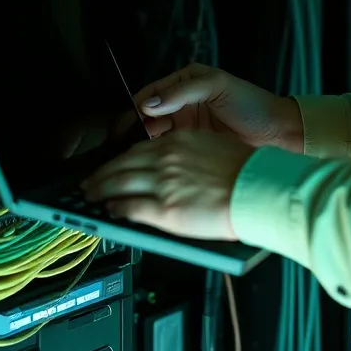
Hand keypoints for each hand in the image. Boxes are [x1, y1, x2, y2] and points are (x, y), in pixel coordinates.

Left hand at [81, 130, 254, 240]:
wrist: (260, 190)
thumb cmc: (247, 172)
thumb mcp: (213, 149)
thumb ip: (188, 155)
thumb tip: (172, 168)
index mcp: (180, 141)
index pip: (139, 147)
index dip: (121, 158)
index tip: (113, 163)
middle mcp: (167, 158)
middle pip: (122, 163)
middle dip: (102, 173)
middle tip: (90, 181)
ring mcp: (163, 183)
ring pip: (119, 183)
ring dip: (101, 189)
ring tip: (91, 195)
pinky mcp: (164, 209)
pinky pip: (130, 207)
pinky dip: (116, 208)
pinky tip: (110, 210)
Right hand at [135, 63, 303, 151]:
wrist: (277, 133)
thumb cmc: (253, 104)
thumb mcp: (218, 86)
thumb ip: (183, 91)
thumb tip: (150, 103)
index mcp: (186, 82)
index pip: (151, 94)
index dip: (135, 108)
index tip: (124, 124)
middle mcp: (182, 103)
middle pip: (147, 116)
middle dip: (134, 129)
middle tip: (123, 145)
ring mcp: (187, 125)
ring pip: (153, 134)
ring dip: (142, 144)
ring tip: (133, 157)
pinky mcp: (192, 146)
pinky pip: (167, 150)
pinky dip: (157, 156)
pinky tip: (152, 164)